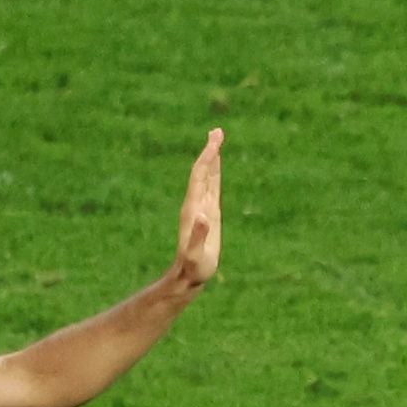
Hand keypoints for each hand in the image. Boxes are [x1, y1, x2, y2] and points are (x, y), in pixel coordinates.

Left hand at [166, 128, 223, 290]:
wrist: (189, 276)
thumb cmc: (194, 268)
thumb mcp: (195, 255)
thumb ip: (198, 236)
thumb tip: (203, 218)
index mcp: (193, 209)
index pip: (200, 177)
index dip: (207, 159)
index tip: (214, 141)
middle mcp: (196, 204)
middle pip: (202, 171)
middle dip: (210, 151)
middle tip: (217, 130)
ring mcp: (201, 207)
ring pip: (207, 177)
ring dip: (212, 158)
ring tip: (217, 138)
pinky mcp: (208, 213)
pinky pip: (211, 187)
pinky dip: (215, 173)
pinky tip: (217, 165)